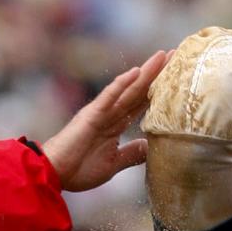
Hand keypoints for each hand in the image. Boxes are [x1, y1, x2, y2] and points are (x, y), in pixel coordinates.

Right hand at [41, 51, 167, 191]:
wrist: (53, 175)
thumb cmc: (78, 170)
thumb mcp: (113, 163)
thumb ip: (131, 154)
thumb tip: (150, 147)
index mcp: (116, 124)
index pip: (143, 103)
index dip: (160, 90)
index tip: (178, 77)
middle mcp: (111, 114)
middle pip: (140, 90)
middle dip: (159, 74)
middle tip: (177, 55)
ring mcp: (102, 112)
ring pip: (129, 88)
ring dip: (146, 72)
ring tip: (163, 56)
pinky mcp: (91, 115)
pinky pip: (109, 97)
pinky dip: (122, 84)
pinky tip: (136, 72)